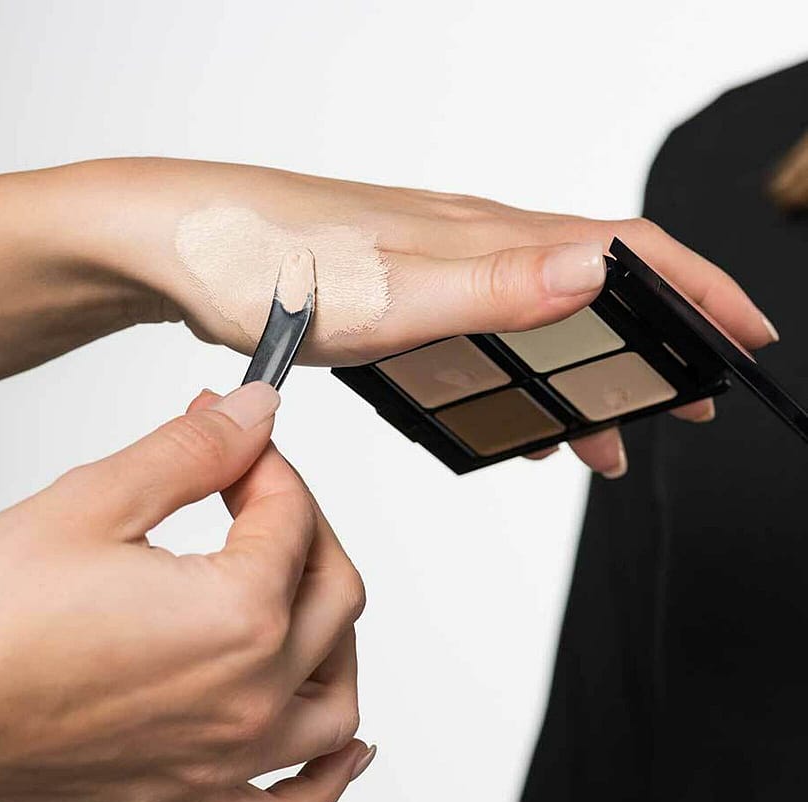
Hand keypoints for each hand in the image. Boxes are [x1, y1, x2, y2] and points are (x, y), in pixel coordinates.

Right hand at [0, 382, 372, 801]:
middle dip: (307, 526)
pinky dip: (326, 782)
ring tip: (307, 593)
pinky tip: (346, 752)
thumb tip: (255, 414)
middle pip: (335, 594)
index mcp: (240, 617)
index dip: (269, 463)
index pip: (294, 517)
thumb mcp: (96, 500)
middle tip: (261, 496)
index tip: (239, 443)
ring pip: (336, 701)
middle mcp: (250, 696)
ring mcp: (224, 759)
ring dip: (338, 637)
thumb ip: (196, 450)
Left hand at [57, 159, 778, 475]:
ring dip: (581, 382)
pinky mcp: (399, 295)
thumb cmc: (268, 263)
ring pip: (537, 325)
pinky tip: (513, 416)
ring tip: (604, 443)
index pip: (625, 253)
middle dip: (650, 352)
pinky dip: (517, 381)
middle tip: (683, 409)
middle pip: (593, 295)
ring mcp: (434, 270)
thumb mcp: (389, 290)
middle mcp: (469, 245)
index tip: (743, 338)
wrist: (178, 249)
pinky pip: (482, 339)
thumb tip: (596, 273)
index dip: (697, 293)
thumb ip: (493, 287)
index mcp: (486, 238)